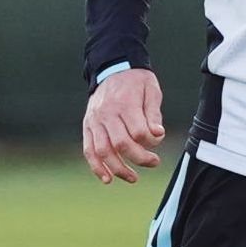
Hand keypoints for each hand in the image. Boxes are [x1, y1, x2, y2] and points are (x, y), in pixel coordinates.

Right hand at [83, 67, 163, 184]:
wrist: (112, 68)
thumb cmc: (136, 81)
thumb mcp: (151, 90)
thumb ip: (153, 113)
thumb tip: (158, 134)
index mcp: (125, 104)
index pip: (138, 132)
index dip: (151, 142)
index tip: (158, 140)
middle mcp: (107, 113)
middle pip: (121, 144)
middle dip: (139, 158)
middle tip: (154, 162)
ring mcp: (94, 121)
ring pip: (103, 151)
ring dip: (118, 168)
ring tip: (133, 178)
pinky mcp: (87, 126)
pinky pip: (88, 150)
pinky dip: (96, 167)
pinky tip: (107, 179)